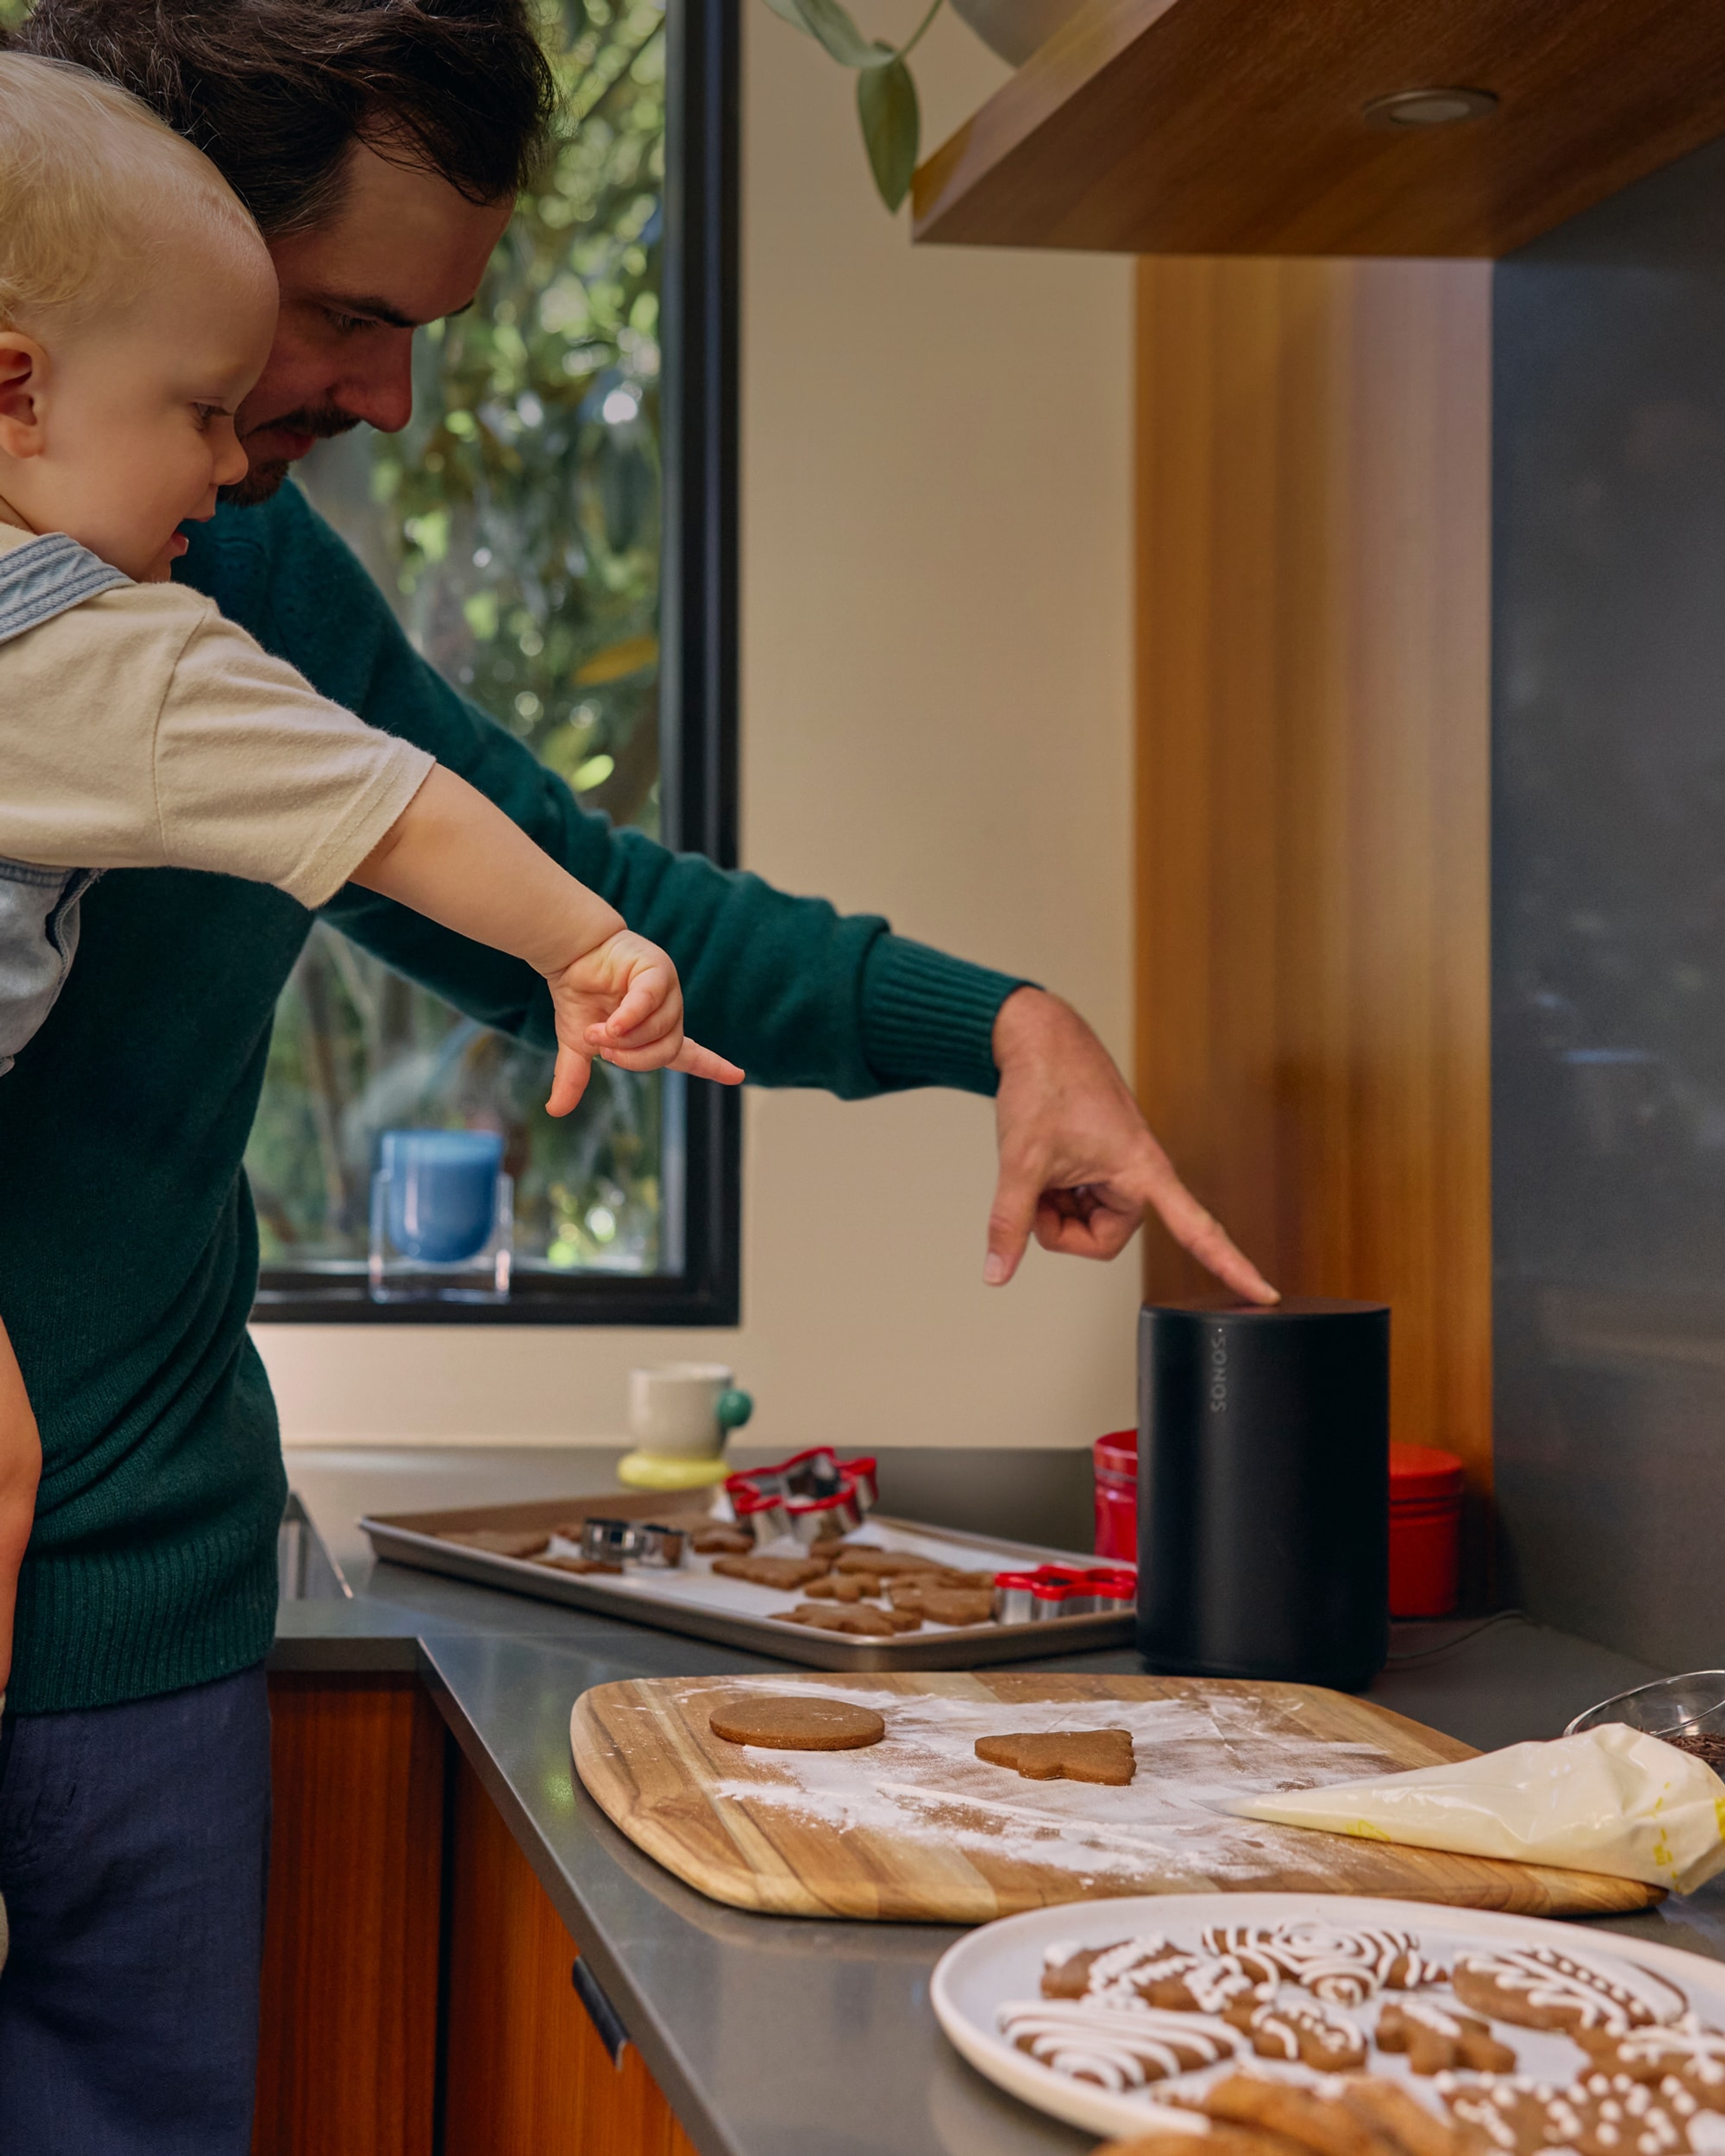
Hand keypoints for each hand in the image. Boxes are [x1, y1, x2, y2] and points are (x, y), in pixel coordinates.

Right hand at [544, 930, 743, 1115]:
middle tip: (604, 1052)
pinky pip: (652, 1000)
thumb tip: (555, 1111)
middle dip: (634, 1059)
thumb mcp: (577, 1043)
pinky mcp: (657, 970)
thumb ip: (574, 1076)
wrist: (569, 957)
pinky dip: (631, 1017)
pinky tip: (612, 1025)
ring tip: (596, 1032)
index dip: (712, 1066)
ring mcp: (667, 990)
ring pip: (661, 1029)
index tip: (737, 1075)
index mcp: (658, 1031)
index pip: (690, 1055)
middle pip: (668, 1052)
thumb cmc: (580, 997)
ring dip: (624, 1039)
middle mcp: (669, 1012)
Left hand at [986, 987, 1276, 1301]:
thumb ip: (1011, 1222)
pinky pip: (1077, 1201)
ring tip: (1039, 1165)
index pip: (1197, 1229)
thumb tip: (997, 1273)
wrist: (1036, 1037)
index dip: (1231, 1264)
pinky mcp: (1098, 1165)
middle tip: (1035, 1190)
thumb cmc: (1045, 1084)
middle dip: (1061, 1226)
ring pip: (1085, 1222)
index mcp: (1141, 1171)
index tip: (1265, 1292)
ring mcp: (1116, 1170)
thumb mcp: (1021, 1161)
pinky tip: (1039, 1162)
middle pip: (1103, 1239)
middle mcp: (1138, 1174)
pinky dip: (1051, 1191)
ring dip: (1053, 1206)